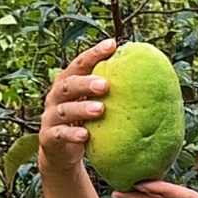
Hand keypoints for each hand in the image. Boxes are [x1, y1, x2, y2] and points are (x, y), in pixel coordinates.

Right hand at [38, 38, 115, 174]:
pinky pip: (60, 134)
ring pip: (64, 110)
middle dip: (86, 83)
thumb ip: (109, 92)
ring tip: (100, 109)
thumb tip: (148, 78)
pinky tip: (85, 135)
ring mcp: (51, 117)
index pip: (79, 64)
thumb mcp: (94, 104)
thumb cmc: (84, 122)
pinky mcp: (49, 138)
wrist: (61, 153)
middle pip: (68, 84)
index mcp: (68, 83)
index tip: (112, 45)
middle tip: (105, 85)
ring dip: (81, 109)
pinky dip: (72, 134)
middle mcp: (56, 96)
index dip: (93, 54)